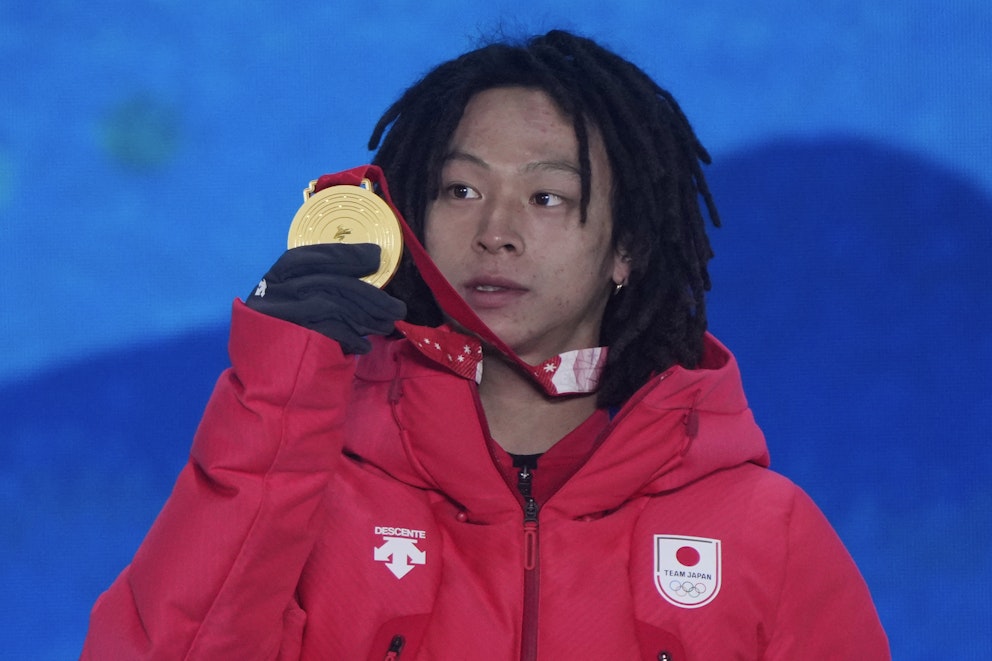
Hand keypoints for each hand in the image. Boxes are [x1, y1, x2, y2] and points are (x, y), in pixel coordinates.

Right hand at [245, 243, 405, 353]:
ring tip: (387, 326)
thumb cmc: (283, 337)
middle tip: (397, 308)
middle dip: (371, 296)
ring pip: (334, 307)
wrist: (262, 379)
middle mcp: (275, 294)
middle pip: (331, 284)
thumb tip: (365, 270)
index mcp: (275, 279)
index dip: (345, 255)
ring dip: (368, 317)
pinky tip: (365, 345)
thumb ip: (320, 287)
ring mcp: (281, 317)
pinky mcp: (291, 343)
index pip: (308, 257)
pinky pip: (330, 334)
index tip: (375, 257)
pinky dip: (353, 339)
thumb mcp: (292, 305)